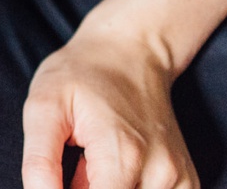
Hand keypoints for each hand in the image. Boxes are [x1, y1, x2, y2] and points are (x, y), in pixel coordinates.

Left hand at [22, 25, 197, 188]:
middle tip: (76, 164)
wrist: (130, 51)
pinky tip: (115, 172)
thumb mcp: (43, 107)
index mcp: (123, 156)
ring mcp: (179, 180)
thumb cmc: (81, 74)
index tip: (65, 176)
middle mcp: (161, 174)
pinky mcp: (187, 182)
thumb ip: (39, 162)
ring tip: (92, 164)